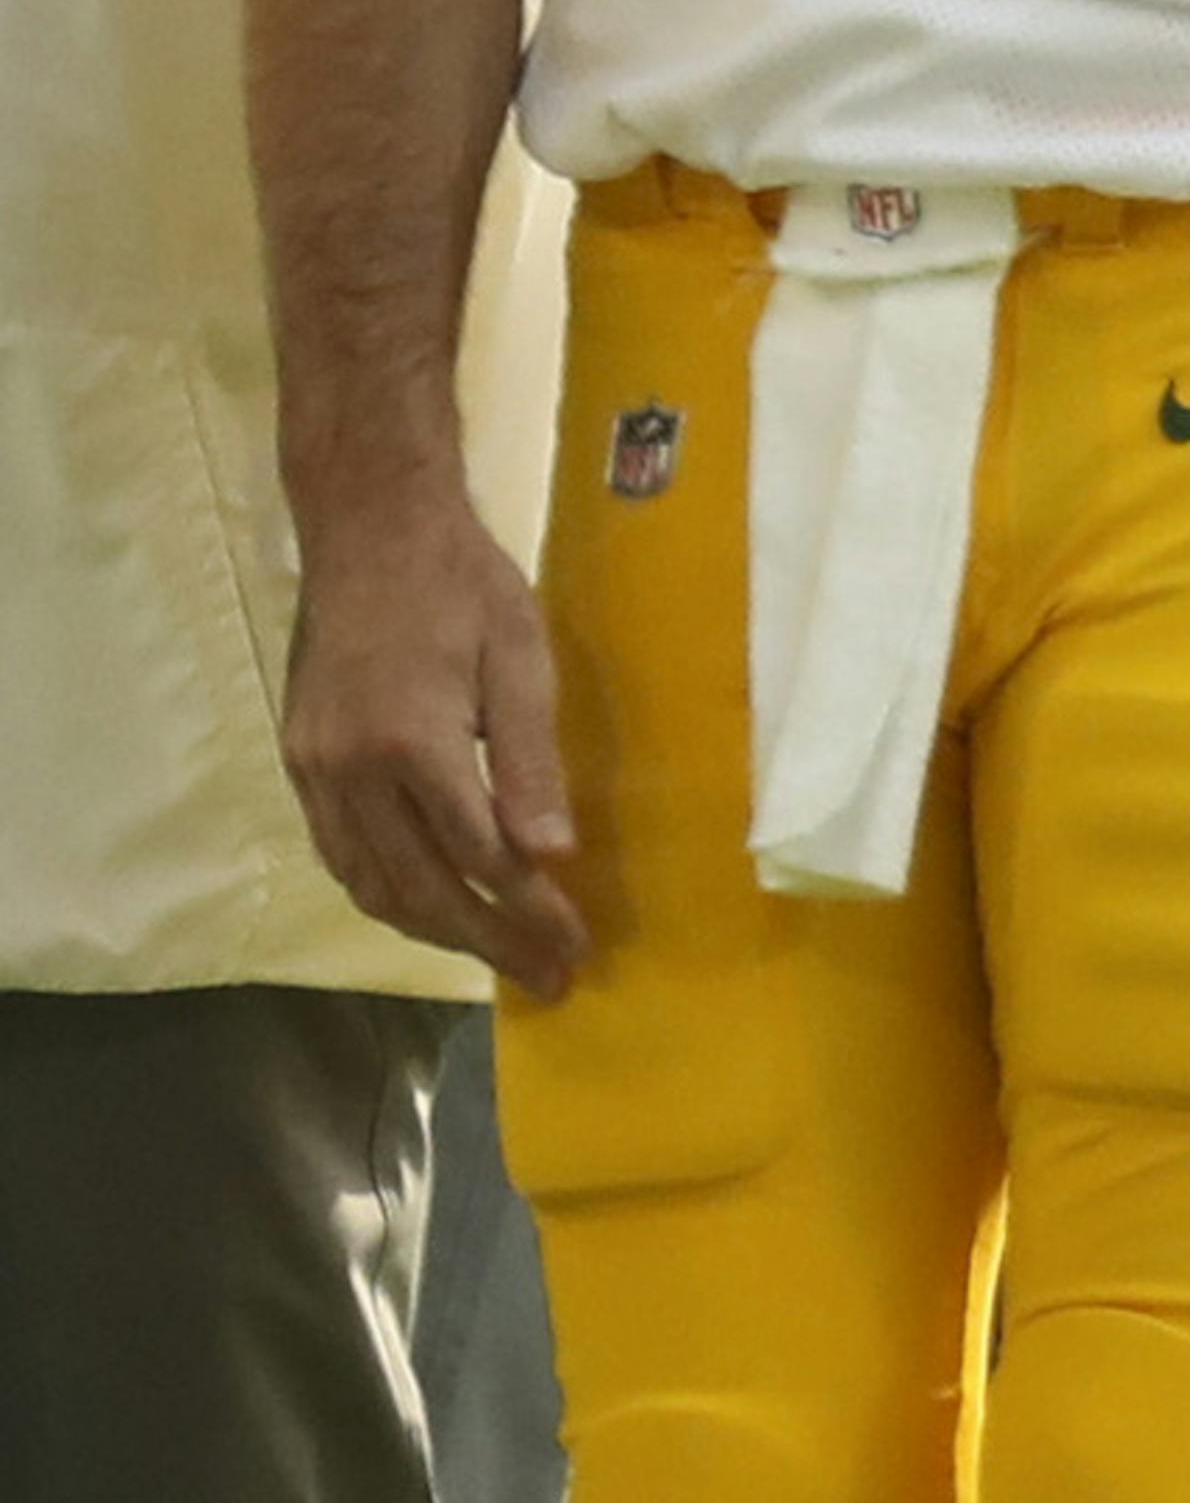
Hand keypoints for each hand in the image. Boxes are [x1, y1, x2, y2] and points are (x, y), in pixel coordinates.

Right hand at [282, 480, 588, 997]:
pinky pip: (340, 855)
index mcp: (412, 740)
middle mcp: (351, 767)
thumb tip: (550, 857)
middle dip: (488, 943)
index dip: (530, 912)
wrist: (368, 525)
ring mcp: (315, 768)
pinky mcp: (300, 761)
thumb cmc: (461, 581)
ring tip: (496, 956)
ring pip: (371, 885)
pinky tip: (429, 907)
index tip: (575, 943)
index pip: (479, 860)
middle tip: (545, 976)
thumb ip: (530, 762)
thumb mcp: (520, 657)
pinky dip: (386, 894)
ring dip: (434, 931)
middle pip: (421, 889)